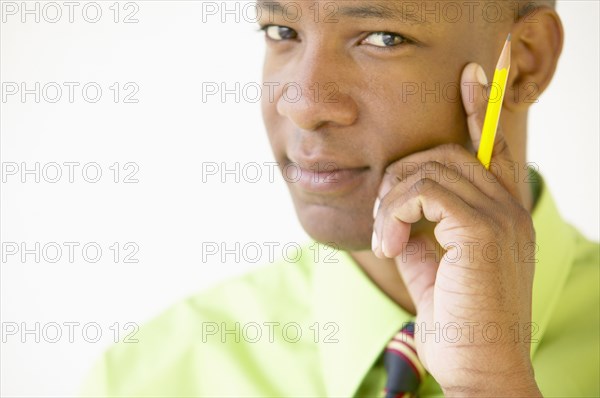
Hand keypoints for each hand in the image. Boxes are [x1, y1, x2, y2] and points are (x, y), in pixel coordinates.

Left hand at [372, 63, 541, 395]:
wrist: (478, 367)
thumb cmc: (456, 323)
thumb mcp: (431, 269)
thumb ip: (416, 233)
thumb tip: (395, 213)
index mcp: (500, 214)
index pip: (493, 148)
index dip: (483, 109)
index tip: (472, 77)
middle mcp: (507, 207)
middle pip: (447, 152)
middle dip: (402, 176)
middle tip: (385, 218)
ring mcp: (500, 215)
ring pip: (432, 167)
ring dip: (394, 198)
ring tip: (387, 238)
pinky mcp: (483, 229)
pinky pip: (425, 191)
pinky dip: (396, 212)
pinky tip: (390, 244)